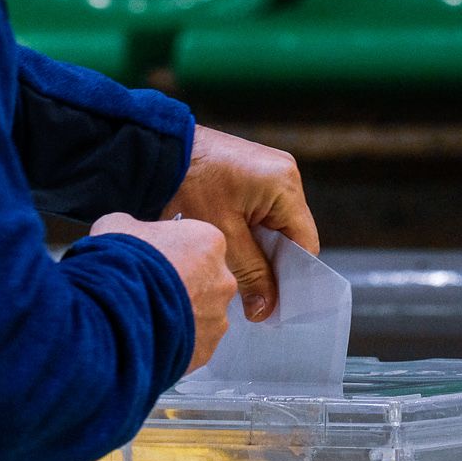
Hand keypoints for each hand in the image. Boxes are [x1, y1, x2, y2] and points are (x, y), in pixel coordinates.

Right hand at [90, 213, 236, 370]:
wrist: (112, 312)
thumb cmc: (121, 267)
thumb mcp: (118, 225)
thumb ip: (135, 228)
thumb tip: (129, 233)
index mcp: (208, 242)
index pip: (197, 245)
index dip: (172, 254)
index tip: (155, 261)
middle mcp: (221, 281)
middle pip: (205, 282)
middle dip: (182, 288)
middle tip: (150, 291)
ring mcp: (216, 319)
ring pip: (202, 317)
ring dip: (180, 317)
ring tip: (148, 318)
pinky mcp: (205, 350)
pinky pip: (193, 345)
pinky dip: (175, 343)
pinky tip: (150, 338)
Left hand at [164, 126, 317, 321]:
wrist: (156, 150)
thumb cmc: (188, 185)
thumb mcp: (223, 235)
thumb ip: (250, 274)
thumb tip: (265, 310)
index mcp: (285, 186)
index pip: (306, 244)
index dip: (293, 277)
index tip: (275, 304)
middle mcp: (285, 174)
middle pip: (292, 235)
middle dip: (273, 266)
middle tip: (255, 297)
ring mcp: (270, 170)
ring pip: (275, 225)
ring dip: (259, 250)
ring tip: (240, 273)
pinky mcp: (253, 172)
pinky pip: (262, 211)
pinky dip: (250, 233)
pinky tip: (232, 249)